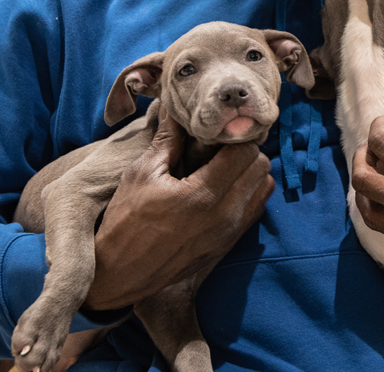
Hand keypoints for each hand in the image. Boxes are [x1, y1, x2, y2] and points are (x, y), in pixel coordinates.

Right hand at [85, 106, 273, 310]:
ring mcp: (230, 233)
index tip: (216, 132)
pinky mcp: (228, 245)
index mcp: (203, 195)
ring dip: (250, 173)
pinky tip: (223, 189)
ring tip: (223, 167)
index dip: (233, 136)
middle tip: (221, 146)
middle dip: (244, 151)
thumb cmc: (125, 222)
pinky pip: (256, 209)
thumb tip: (175, 106)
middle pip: (261, 167)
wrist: (118, 275)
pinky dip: (248, 193)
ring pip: (264, 188)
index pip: (245, 151)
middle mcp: (225, 215)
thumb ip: (168, 140)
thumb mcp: (141, 175)